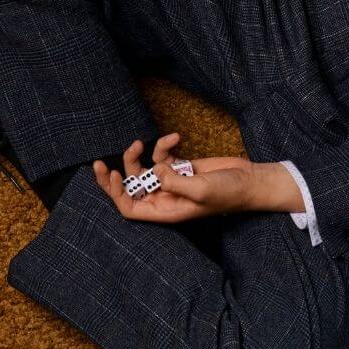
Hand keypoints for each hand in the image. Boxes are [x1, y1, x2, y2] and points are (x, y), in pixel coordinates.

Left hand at [94, 132, 255, 223]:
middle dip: (115, 176)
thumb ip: (175, 181)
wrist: (249, 181)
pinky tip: (175, 137)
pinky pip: (163, 156)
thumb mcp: (201, 189)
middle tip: (99, 163)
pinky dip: (164, 145)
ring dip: (139, 156)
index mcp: (166, 210)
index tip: (110, 175)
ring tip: (141, 143)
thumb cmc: (228, 193)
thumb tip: (154, 171)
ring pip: (143, 170)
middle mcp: (165, 197)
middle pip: (130, 189)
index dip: (116, 195)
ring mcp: (172, 181)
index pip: (130, 208)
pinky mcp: (181, 167)